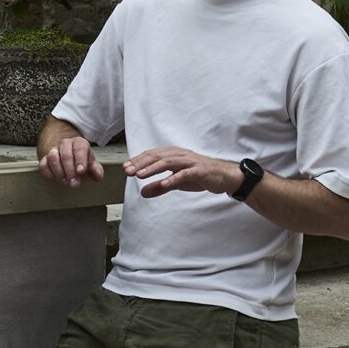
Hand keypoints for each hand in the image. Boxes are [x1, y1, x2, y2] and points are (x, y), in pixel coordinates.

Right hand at [39, 136, 104, 187]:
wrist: (69, 160)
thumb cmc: (82, 163)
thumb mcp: (92, 166)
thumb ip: (96, 170)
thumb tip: (98, 176)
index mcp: (79, 143)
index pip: (79, 148)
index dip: (80, 160)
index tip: (81, 171)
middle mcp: (65, 144)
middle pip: (66, 154)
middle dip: (70, 171)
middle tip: (74, 184)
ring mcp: (54, 151)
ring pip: (53, 157)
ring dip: (59, 172)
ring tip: (65, 182)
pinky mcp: (44, 159)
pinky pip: (43, 164)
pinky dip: (48, 173)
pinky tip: (54, 179)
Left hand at [123, 147, 238, 197]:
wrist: (223, 176)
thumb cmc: (198, 176)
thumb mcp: (176, 183)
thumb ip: (159, 187)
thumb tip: (143, 193)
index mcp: (173, 155)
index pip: (152, 155)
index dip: (137, 160)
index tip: (125, 168)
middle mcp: (180, 155)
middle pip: (157, 156)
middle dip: (141, 163)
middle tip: (128, 171)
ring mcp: (190, 162)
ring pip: (168, 162)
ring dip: (153, 168)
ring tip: (140, 175)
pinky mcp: (199, 170)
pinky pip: (184, 174)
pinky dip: (173, 178)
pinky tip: (163, 184)